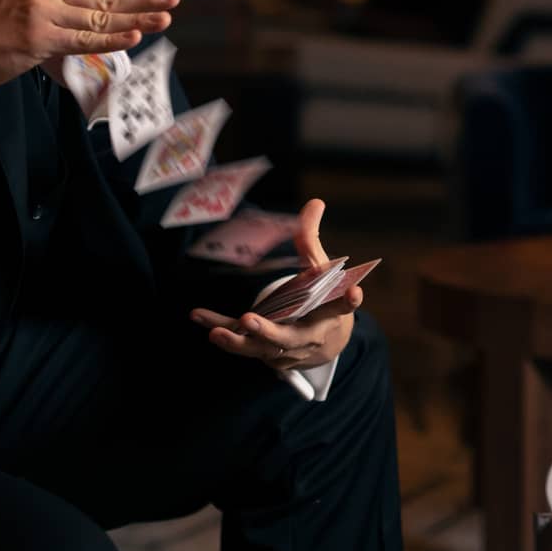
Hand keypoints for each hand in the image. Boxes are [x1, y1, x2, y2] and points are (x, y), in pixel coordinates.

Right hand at [0, 0, 178, 95]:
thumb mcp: (25, 13)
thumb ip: (58, 18)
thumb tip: (91, 31)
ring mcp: (42, 14)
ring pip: (99, 17)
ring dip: (137, 18)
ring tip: (165, 17)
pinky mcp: (37, 39)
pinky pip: (83, 40)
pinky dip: (112, 40)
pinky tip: (135, 36)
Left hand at [189, 199, 360, 373]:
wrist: (323, 342)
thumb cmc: (321, 300)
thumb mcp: (320, 271)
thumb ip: (311, 239)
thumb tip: (314, 202)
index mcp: (327, 315)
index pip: (339, 308)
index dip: (347, 302)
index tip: (355, 292)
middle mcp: (306, 335)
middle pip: (289, 337)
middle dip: (269, 331)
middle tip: (250, 320)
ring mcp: (282, 347)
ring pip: (260, 348)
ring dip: (238, 340)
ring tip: (216, 333)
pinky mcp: (262, 348)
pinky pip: (238, 339)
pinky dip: (217, 326)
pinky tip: (196, 315)